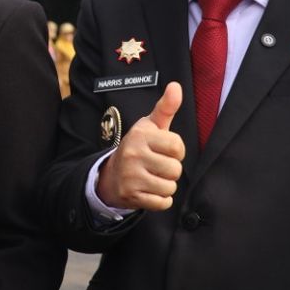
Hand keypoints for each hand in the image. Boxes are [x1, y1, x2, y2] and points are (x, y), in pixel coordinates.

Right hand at [94, 82, 185, 209]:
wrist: (112, 175)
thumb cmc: (139, 147)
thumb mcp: (150, 126)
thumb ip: (166, 107)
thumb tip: (176, 86)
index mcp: (141, 135)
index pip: (177, 147)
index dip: (177, 151)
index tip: (165, 150)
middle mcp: (133, 154)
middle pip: (175, 169)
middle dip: (170, 170)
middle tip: (157, 166)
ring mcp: (131, 177)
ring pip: (170, 187)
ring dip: (166, 186)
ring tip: (153, 178)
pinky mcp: (131, 196)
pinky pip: (162, 203)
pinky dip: (160, 200)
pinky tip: (149, 191)